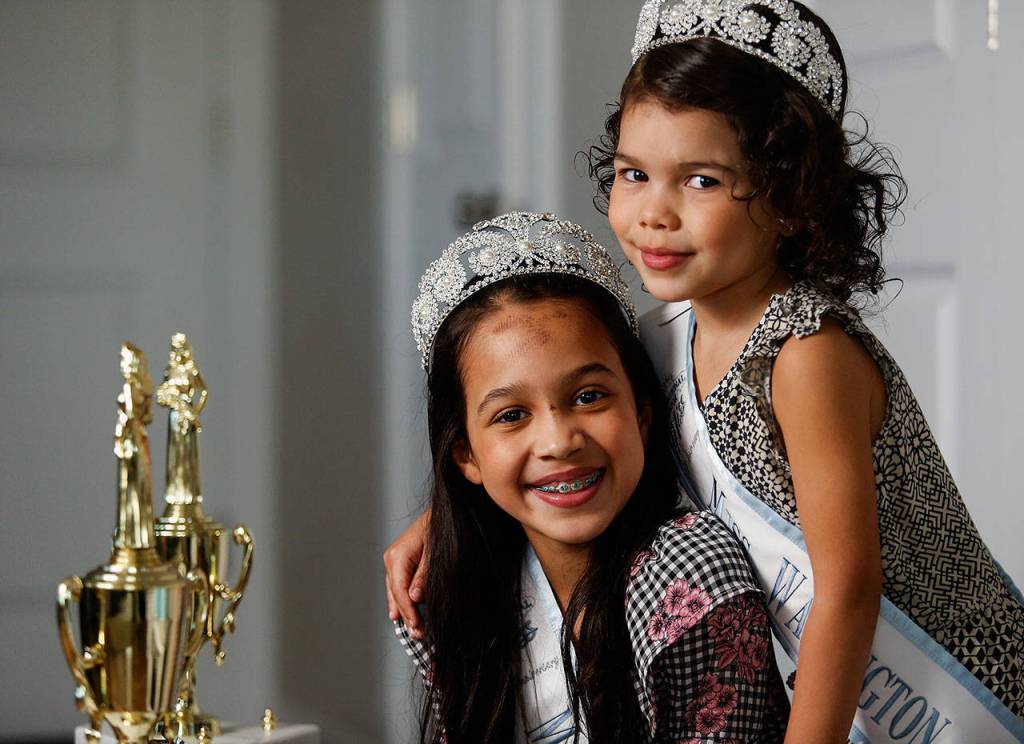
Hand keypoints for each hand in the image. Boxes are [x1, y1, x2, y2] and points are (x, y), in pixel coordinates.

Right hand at [384, 509, 430, 637]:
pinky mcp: (399, 561)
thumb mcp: (436, 552)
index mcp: (397, 556)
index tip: (416, 626)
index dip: (408, 611)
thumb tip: (414, 596)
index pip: (400, 591)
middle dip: (406, 615)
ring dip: (402, 609)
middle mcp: (391, 558)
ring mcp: (393, 559)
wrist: (441, 513)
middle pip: (395, 594)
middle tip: (417, 633)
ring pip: (394, 591)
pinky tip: (399, 612)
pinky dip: (399, 599)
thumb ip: (424, 575)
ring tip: (411, 627)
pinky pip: (396, 584)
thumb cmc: (440, 528)